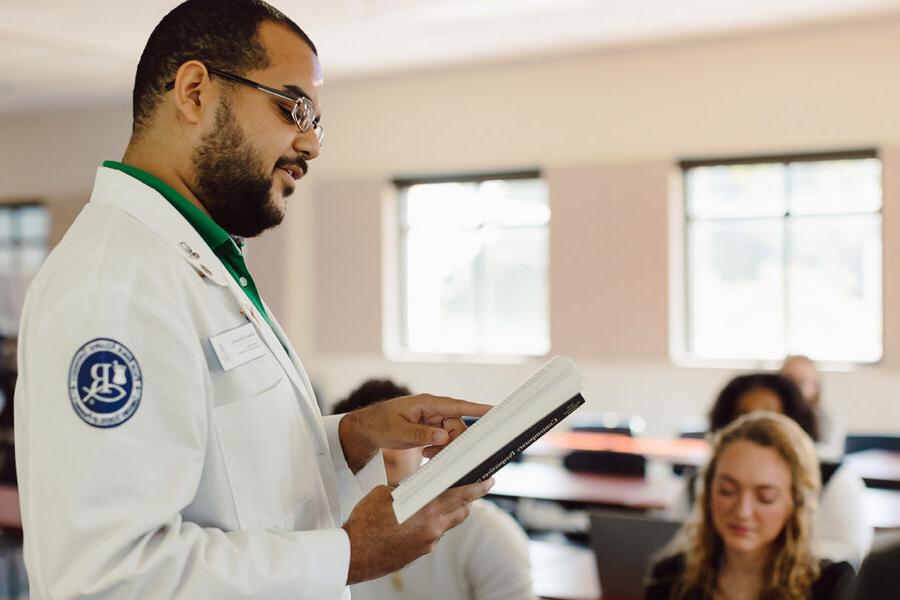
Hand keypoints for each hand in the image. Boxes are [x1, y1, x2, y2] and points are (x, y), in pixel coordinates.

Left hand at [339, 394, 491, 471]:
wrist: (366, 428)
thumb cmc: (379, 423)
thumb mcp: (398, 431)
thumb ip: (421, 434)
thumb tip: (444, 436)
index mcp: (427, 403)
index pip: (457, 405)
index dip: (476, 408)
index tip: (494, 410)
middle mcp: (433, 409)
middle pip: (456, 425)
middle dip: (453, 441)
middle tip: (438, 453)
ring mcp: (432, 418)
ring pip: (451, 434)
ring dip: (445, 447)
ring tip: (428, 454)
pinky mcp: (429, 428)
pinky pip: (443, 438)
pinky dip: (439, 448)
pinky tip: (427, 454)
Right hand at [342, 478, 494, 583]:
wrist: (353, 554)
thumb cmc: (365, 521)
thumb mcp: (386, 493)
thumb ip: (408, 488)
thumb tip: (418, 485)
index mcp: (426, 508)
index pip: (462, 495)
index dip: (478, 487)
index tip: (488, 480)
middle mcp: (432, 527)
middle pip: (462, 510)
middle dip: (469, 499)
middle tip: (473, 488)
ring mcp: (428, 543)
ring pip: (448, 523)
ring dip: (449, 511)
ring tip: (440, 501)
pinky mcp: (421, 553)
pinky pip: (434, 535)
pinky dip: (432, 524)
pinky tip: (418, 519)